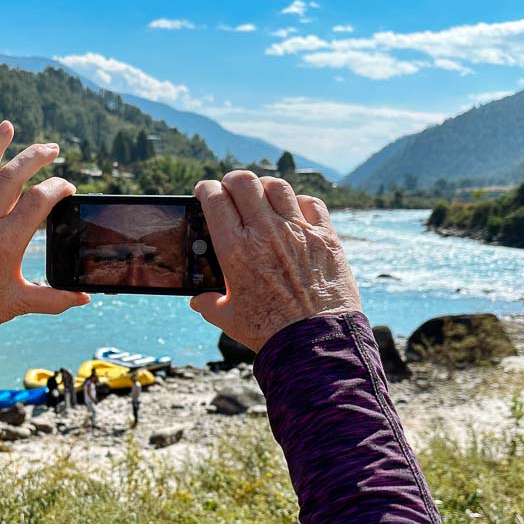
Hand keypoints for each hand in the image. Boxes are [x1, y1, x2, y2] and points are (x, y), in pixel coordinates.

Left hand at [0, 121, 89, 348]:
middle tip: (52, 149)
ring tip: (8, 126)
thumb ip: (55, 299)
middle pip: (14, 178)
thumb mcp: (19, 305)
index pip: (38, 200)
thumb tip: (84, 297)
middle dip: (35, 158)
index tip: (68, 189)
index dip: (57, 188)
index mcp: (7, 240)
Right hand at [190, 171, 360, 351]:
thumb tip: (198, 300)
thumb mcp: (229, 319)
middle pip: (244, 181)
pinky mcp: (325, 237)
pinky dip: (299, 202)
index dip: (206, 189)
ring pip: (277, 185)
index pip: (215, 199)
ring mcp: (297, 231)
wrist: (315, 342)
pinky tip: (295, 212)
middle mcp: (265, 232)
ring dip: (264, 186)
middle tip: (231, 189)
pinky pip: (311, 203)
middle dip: (232, 180)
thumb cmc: (269, 332)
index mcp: (235, 250)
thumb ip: (210, 304)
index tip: (205, 191)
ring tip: (262, 195)